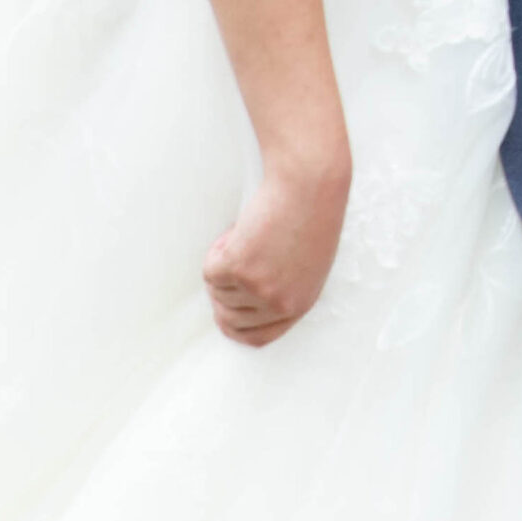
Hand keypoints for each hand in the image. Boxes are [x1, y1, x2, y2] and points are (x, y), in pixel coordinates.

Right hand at [204, 149, 348, 346]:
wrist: (309, 183)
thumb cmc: (311, 211)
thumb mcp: (305, 263)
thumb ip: (283, 286)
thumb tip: (249, 296)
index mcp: (299, 305)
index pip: (258, 337)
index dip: (235, 326)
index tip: (224, 313)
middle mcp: (279, 304)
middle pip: (229, 319)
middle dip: (221, 294)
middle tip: (225, 266)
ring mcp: (258, 289)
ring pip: (217, 291)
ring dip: (222, 263)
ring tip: (245, 236)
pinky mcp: (239, 268)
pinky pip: (210, 270)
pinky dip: (217, 249)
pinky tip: (239, 230)